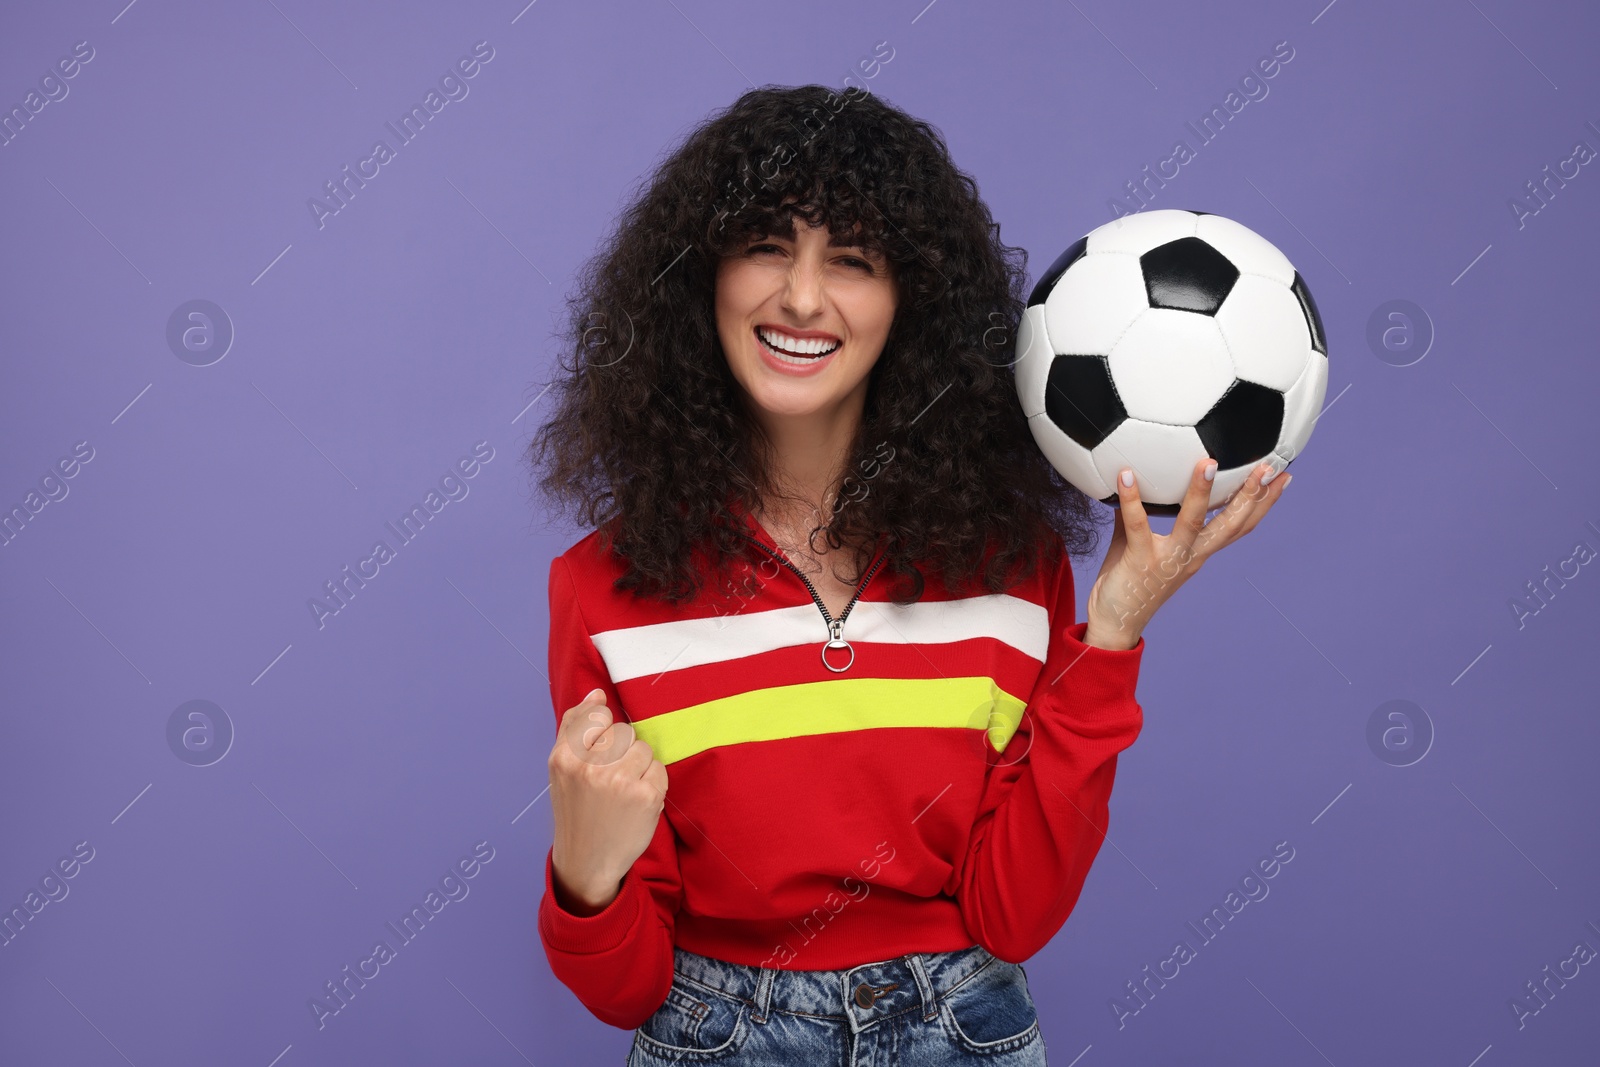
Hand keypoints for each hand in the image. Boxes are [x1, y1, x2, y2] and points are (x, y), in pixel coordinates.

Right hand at [547, 688, 668, 913]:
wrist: (586, 862)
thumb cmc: (575, 810)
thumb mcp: (561, 769)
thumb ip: (575, 727)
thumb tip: (597, 694)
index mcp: (564, 758)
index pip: (598, 716)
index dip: (603, 734)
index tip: (598, 755)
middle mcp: (590, 767)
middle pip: (623, 731)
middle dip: (621, 751)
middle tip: (608, 781)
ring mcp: (619, 781)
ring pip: (643, 747)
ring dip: (638, 766)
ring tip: (622, 791)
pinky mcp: (646, 796)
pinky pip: (658, 768)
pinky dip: (652, 783)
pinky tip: (636, 802)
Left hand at [1083, 458, 1290, 649]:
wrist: (1115, 624)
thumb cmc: (1128, 586)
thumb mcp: (1141, 546)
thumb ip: (1139, 516)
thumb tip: (1134, 482)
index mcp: (1198, 553)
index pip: (1239, 526)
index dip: (1263, 503)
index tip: (1283, 478)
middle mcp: (1191, 556)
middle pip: (1231, 524)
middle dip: (1252, 494)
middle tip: (1269, 466)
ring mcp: (1168, 558)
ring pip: (1193, 522)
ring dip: (1201, 492)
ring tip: (1209, 463)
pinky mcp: (1141, 559)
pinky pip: (1137, 524)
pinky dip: (1132, 498)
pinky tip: (1126, 474)